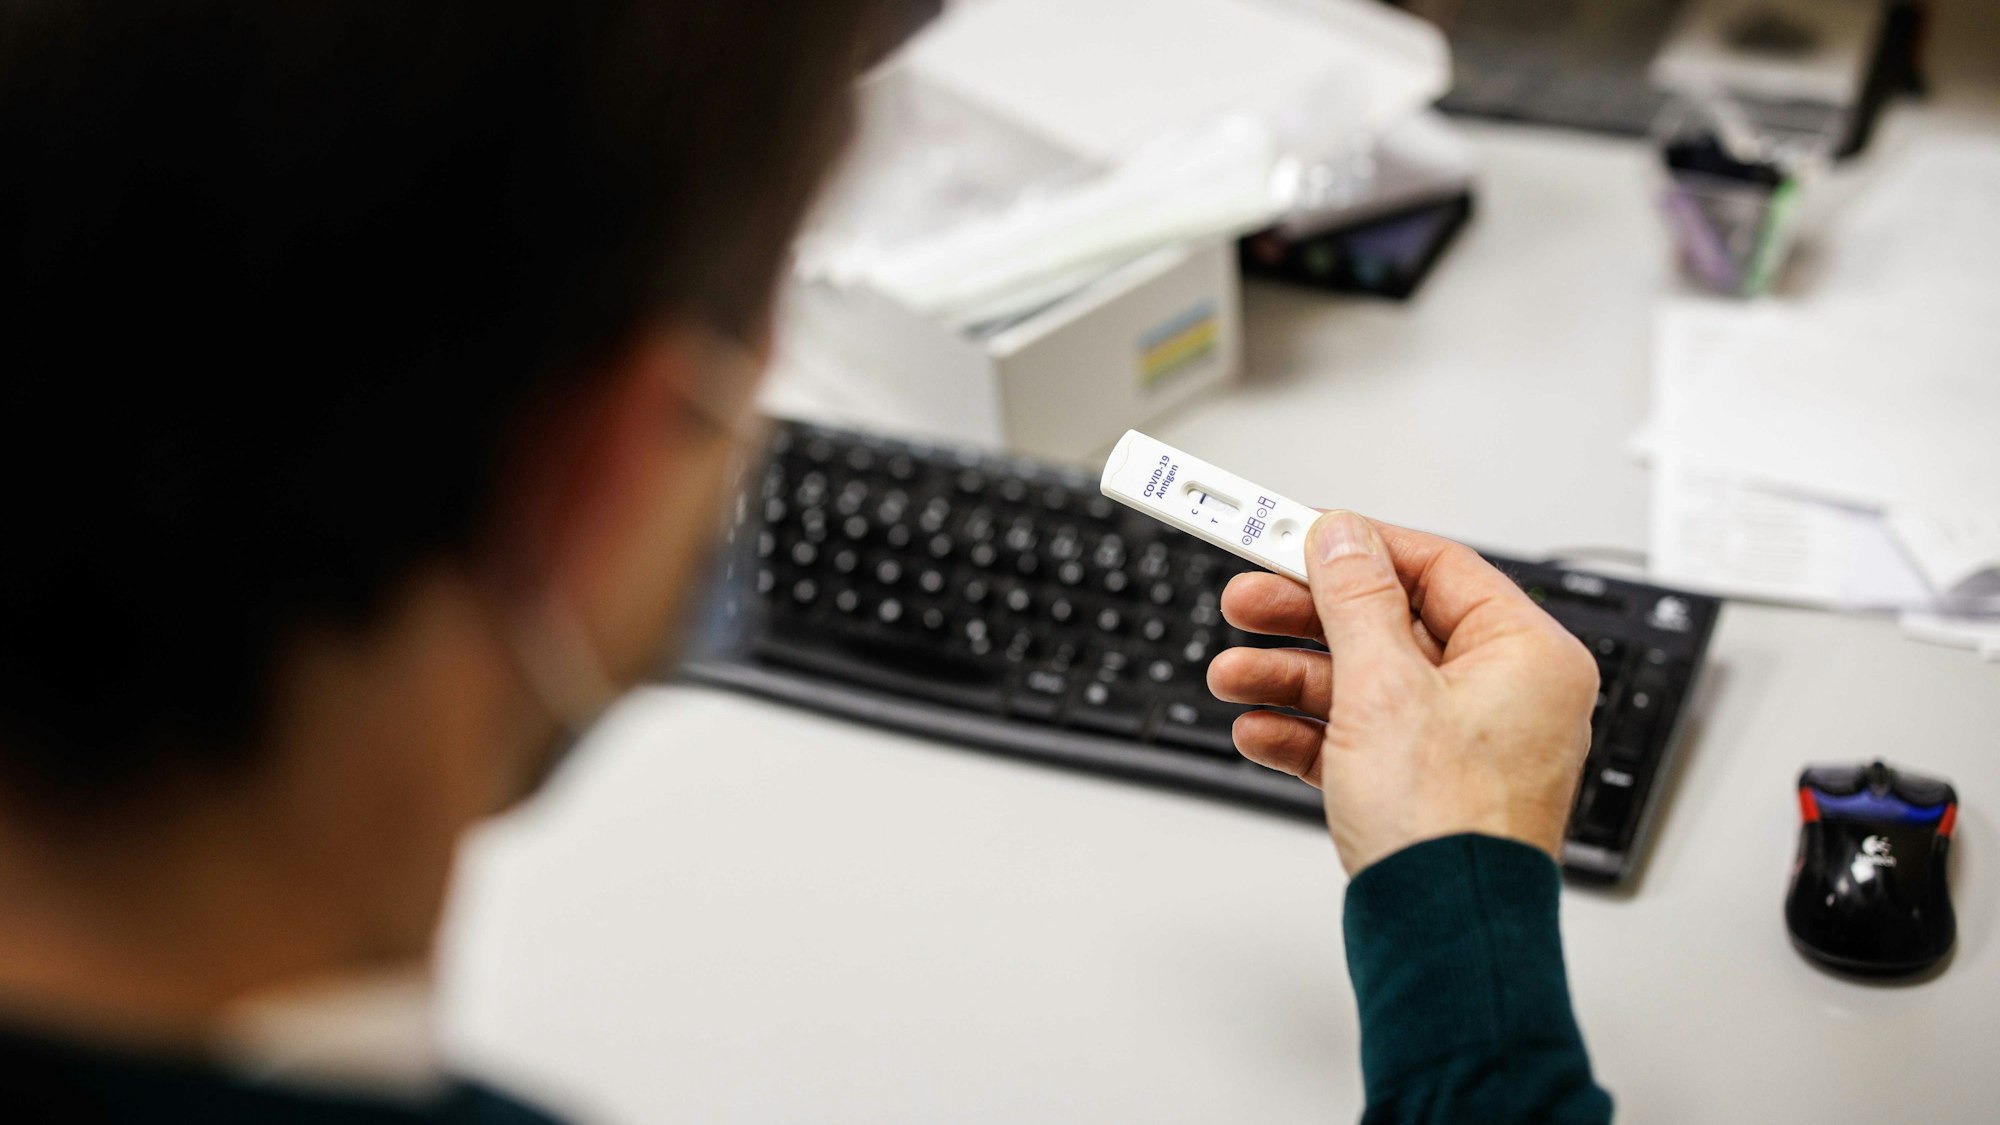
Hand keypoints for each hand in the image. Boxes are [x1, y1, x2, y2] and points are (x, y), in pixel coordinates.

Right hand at [1206, 511, 1597, 874]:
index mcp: (1526, 654)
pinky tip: (1257, 730)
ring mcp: (1465, 744)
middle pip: (1388, 625)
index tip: (1290, 536)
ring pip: (1364, 683)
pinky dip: (1306, 731)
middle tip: (1243, 602)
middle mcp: (1505, 693)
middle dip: (1304, 619)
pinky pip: (1359, 738)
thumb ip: (1355, 601)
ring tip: (1230, 676)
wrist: (1442, 938)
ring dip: (1290, 677)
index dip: (1354, 550)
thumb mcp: (1385, 687)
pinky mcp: (1425, 788)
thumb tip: (1342, 536)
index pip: (1434, 568)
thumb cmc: (1448, 827)